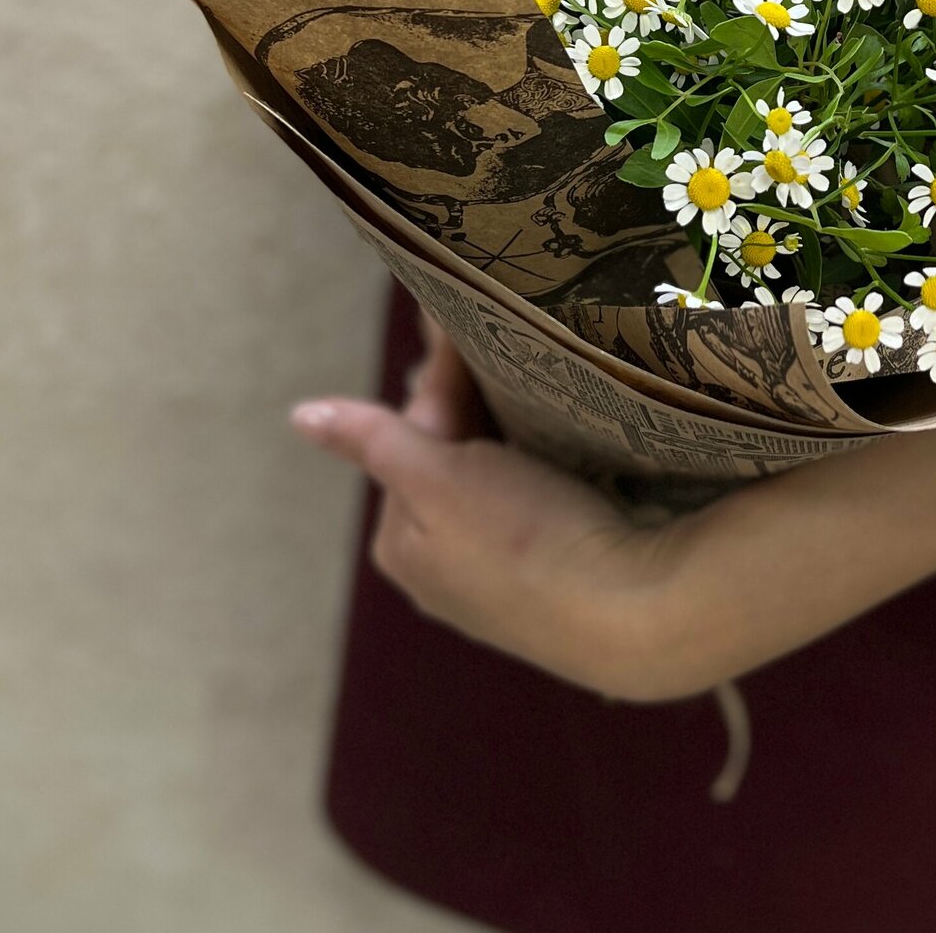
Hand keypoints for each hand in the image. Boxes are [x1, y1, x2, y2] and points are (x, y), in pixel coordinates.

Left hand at [290, 319, 688, 699]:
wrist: (634, 612)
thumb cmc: (524, 537)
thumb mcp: (439, 478)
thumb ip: (376, 440)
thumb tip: (300, 416)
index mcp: (401, 542)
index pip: (412, 434)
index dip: (445, 376)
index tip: (475, 324)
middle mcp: (442, 566)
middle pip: (450, 456)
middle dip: (473, 400)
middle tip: (513, 340)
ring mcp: (501, 576)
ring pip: (495, 477)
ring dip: (510, 428)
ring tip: (540, 372)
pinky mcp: (557, 576)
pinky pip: (535, 500)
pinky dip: (542, 462)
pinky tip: (567, 437)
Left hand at [296, 56, 935, 699]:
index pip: (676, 618)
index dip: (498, 562)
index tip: (367, 426)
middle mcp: (899, 497)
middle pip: (614, 617)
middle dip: (462, 520)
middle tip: (381, 375)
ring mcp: (870, 467)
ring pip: (629, 553)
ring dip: (507, 468)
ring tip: (440, 335)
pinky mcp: (854, 412)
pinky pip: (667, 478)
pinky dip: (568, 424)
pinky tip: (530, 306)